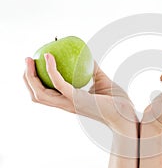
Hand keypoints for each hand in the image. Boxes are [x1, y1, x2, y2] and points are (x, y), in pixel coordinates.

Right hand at [23, 53, 137, 136]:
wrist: (127, 113)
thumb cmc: (117, 100)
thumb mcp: (101, 80)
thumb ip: (92, 68)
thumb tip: (85, 54)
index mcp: (70, 101)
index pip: (46, 94)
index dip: (36, 81)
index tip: (35, 64)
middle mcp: (66, 104)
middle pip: (37, 95)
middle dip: (27, 78)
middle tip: (28, 59)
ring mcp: (70, 103)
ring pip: (41, 93)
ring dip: (31, 76)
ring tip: (31, 59)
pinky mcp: (78, 100)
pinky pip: (59, 84)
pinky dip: (51, 70)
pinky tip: (50, 57)